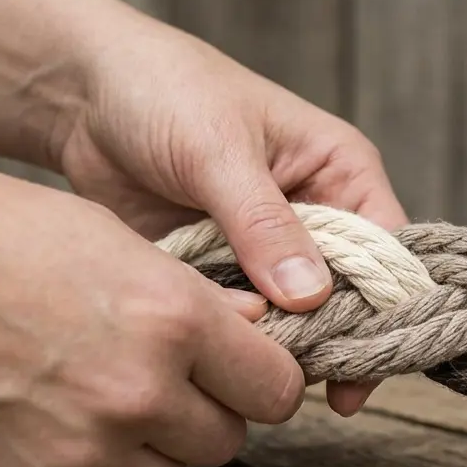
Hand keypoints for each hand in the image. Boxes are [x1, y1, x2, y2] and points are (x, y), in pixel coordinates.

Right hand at [0, 145, 304, 466]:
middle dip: (202, 415)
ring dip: (148, 455)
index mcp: (173, 319)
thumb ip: (195, 299)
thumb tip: (258, 332)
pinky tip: (68, 450)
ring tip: (96, 406)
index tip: (238, 377)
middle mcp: (140, 392)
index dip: (261, 383)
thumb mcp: (113, 241)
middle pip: (226, 442)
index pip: (278, 392)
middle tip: (157, 384)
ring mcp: (82, 451)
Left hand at [54, 28, 407, 416]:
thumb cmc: (164, 90)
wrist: (80, 95)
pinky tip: (213, 351)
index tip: (363, 355)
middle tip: (302, 376)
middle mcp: (317, 216)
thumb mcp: (219, 152)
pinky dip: (230, 336)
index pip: (387, 252)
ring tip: (251, 366)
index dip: (383, 306)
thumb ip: (264, 225)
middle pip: (347, 297)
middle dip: (327, 335)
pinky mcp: (223, 272)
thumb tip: (310, 297)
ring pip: (294, 317)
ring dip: (276, 343)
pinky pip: (241, 318)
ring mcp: (269, 250)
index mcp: (341, 173)